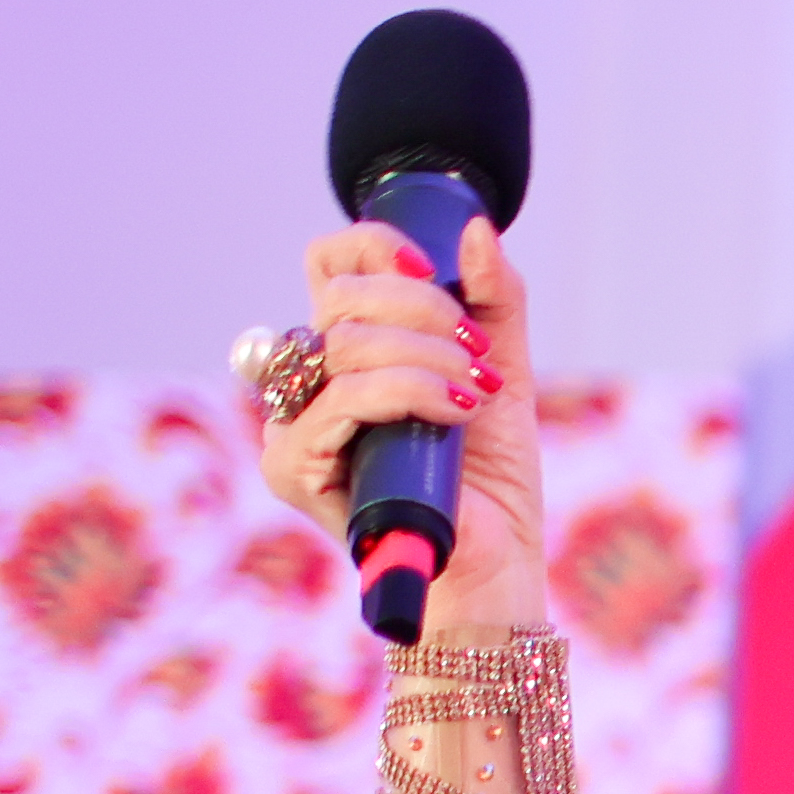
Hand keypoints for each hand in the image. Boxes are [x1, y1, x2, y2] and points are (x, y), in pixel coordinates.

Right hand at [255, 216, 547, 629]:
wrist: (494, 563)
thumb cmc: (490, 477)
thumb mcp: (502, 372)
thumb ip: (493, 302)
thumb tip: (477, 229)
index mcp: (348, 351)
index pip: (330, 265)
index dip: (372, 245)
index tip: (431, 264)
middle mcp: (308, 383)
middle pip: (338, 298)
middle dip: (420, 309)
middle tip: (475, 354)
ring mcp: (291, 426)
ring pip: (342, 345)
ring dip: (425, 356)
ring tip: (475, 391)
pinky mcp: (292, 468)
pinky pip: (340, 400)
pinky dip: (408, 393)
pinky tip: (455, 412)